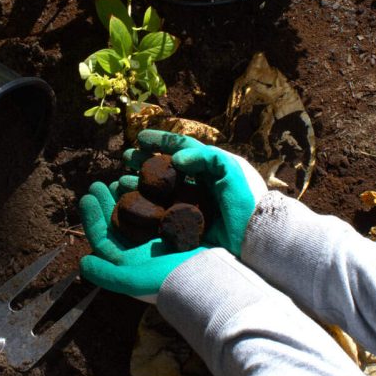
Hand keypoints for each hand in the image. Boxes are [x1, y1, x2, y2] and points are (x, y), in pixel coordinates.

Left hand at [79, 180, 204, 302]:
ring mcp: (161, 240)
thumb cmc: (167, 280)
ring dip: (126, 196)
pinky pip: (159, 209)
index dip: (93, 218)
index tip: (87, 196)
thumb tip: (82, 262)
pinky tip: (146, 183)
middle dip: (107, 203)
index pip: (105, 238)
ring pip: (137, 214)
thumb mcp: (133, 280)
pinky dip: (150, 196)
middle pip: (119, 224)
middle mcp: (143, 252)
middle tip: (98, 183)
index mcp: (130, 263)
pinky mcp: (178, 229)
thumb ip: (106, 274)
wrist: (208, 279)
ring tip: (118, 178)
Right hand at [120, 129, 266, 256]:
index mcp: (210, 167)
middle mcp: (198, 184)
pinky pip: (160, 213)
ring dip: (139, 184)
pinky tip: (129, 206)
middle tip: (125, 159)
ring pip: (159, 190)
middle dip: (144, 162)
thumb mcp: (230, 170)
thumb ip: (205, 157)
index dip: (160, 140)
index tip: (140, 138)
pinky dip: (144, 207)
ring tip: (121, 182)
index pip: (182, 147)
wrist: (255, 238)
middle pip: (165, 168)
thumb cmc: (245, 200)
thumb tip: (177, 158)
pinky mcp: (187, 224)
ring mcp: (191, 204)